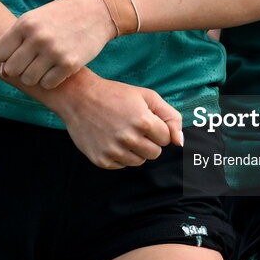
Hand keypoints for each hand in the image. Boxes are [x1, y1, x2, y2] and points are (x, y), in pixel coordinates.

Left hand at [0, 0, 116, 88]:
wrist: (98, 11)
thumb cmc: (62, 15)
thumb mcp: (36, 19)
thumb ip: (16, 43)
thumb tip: (3, 73)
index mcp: (26, 23)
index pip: (0, 54)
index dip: (8, 56)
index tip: (21, 51)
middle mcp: (38, 37)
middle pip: (12, 70)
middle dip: (20, 68)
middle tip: (34, 61)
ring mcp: (54, 51)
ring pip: (29, 79)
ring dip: (36, 75)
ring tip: (47, 64)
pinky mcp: (70, 64)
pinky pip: (48, 84)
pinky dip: (52, 79)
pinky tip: (59, 67)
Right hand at [57, 71, 182, 168]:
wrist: (79, 97)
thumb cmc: (116, 95)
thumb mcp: (147, 96)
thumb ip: (171, 117)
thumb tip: (180, 142)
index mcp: (143, 121)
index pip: (166, 138)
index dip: (158, 128)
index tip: (145, 118)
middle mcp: (128, 138)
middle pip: (155, 153)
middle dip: (150, 141)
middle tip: (135, 126)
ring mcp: (113, 151)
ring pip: (140, 161)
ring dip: (136, 149)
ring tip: (123, 132)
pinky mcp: (101, 160)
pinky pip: (122, 165)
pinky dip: (121, 155)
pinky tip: (111, 139)